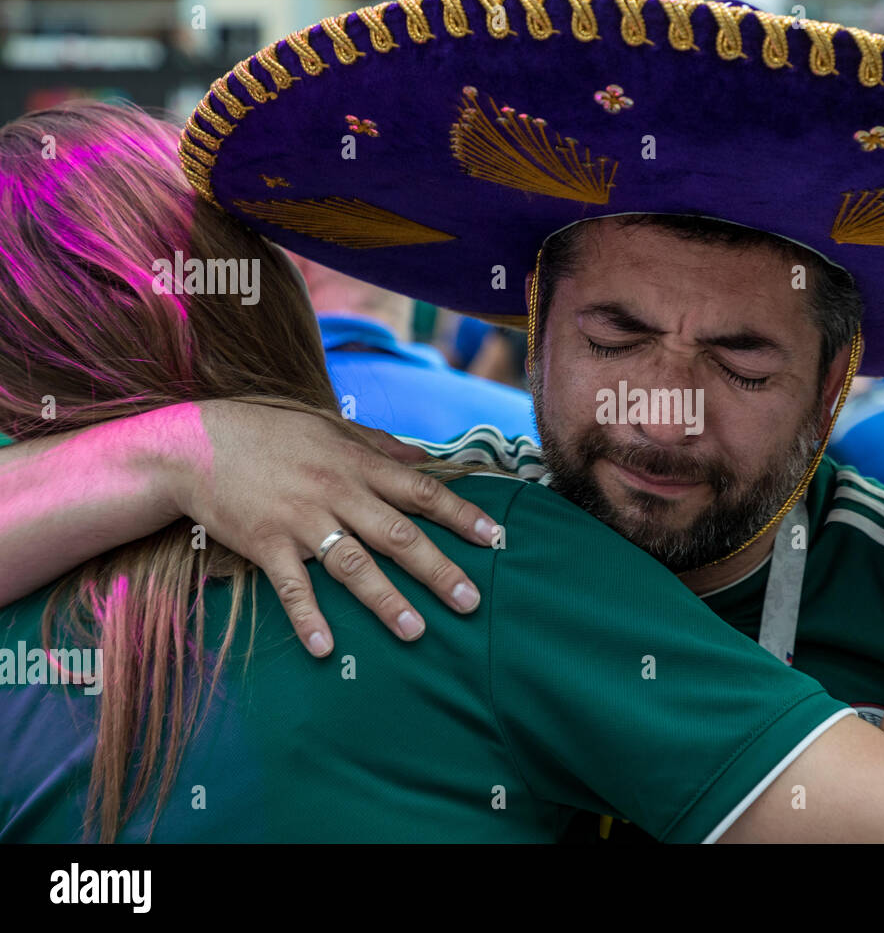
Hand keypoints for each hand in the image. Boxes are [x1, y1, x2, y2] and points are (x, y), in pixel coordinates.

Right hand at [159, 400, 498, 656]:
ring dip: (385, 600)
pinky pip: (290, 585)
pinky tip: (325, 647)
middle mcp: (336, 492)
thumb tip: (426, 457)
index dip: (461, 515)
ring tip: (415, 632)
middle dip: (437, 569)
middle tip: (471, 601)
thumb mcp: (331, 426)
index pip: (421, 491)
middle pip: (397, 534)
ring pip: (351, 564)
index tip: (496, 538)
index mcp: (357, 465)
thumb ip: (381, 445)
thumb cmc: (270, 432)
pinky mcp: (264, 542)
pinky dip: (307, 616)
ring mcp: (301, 519)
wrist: (197, 441)